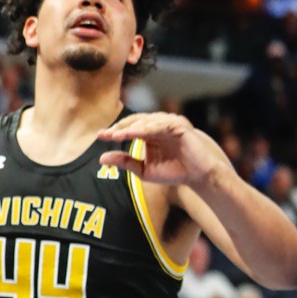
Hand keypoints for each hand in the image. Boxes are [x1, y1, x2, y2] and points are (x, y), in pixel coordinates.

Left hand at [98, 111, 222, 188]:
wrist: (197, 176)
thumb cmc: (173, 171)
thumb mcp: (144, 170)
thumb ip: (125, 162)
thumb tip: (101, 159)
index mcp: (150, 133)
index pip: (129, 127)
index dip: (115, 131)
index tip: (100, 136)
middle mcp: (158, 125)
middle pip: (135, 121)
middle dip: (120, 127)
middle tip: (107, 135)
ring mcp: (169, 123)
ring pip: (147, 121)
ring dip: (131, 127)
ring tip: (117, 134)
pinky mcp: (179, 125)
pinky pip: (160, 124)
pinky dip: (147, 127)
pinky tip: (135, 133)